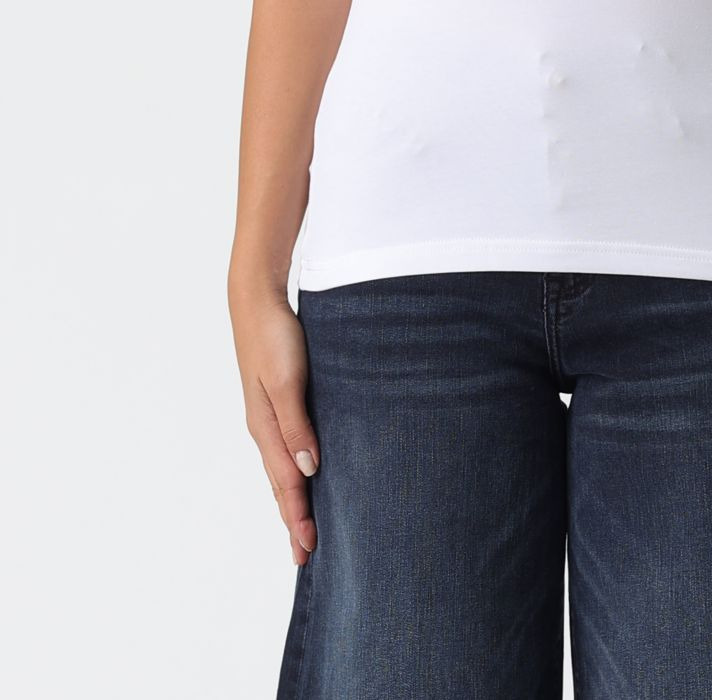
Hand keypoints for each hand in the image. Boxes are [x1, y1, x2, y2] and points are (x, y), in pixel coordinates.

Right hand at [229, 281, 320, 565]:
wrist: (256, 298)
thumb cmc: (274, 335)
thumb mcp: (287, 379)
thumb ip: (296, 423)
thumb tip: (310, 469)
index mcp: (265, 427)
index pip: (286, 483)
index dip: (298, 517)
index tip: (309, 550)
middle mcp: (265, 427)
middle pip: (281, 483)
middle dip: (292, 519)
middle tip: (306, 557)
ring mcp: (269, 414)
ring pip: (283, 467)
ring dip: (293, 499)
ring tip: (303, 527)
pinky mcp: (278, 399)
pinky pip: (286, 446)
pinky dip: (294, 470)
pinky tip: (305, 473)